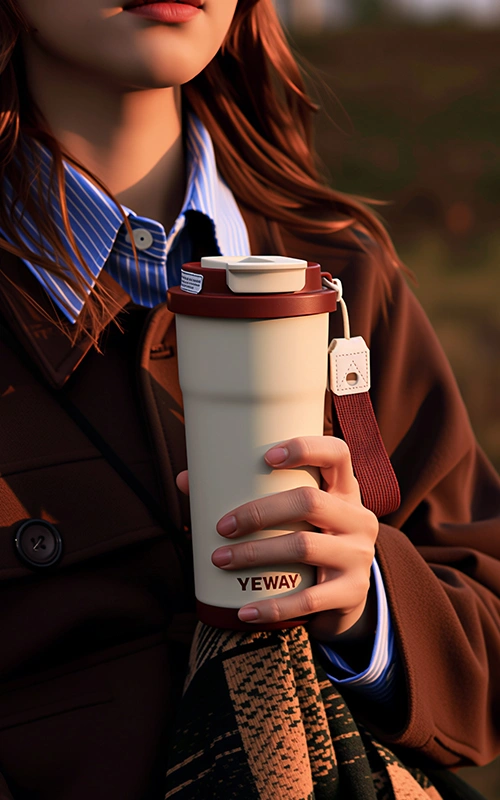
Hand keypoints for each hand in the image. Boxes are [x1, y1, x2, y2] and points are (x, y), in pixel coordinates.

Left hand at [176, 436, 378, 640]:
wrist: (344, 597)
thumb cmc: (308, 538)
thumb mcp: (295, 515)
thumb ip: (249, 494)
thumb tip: (186, 479)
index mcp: (344, 489)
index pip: (337, 452)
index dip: (305, 448)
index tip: (265, 457)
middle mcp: (358, 517)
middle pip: (310, 501)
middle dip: (259, 512)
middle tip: (222, 526)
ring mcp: (359, 555)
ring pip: (304, 546)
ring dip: (255, 553)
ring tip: (220, 559)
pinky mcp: (352, 592)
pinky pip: (309, 600)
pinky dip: (272, 606)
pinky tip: (244, 611)